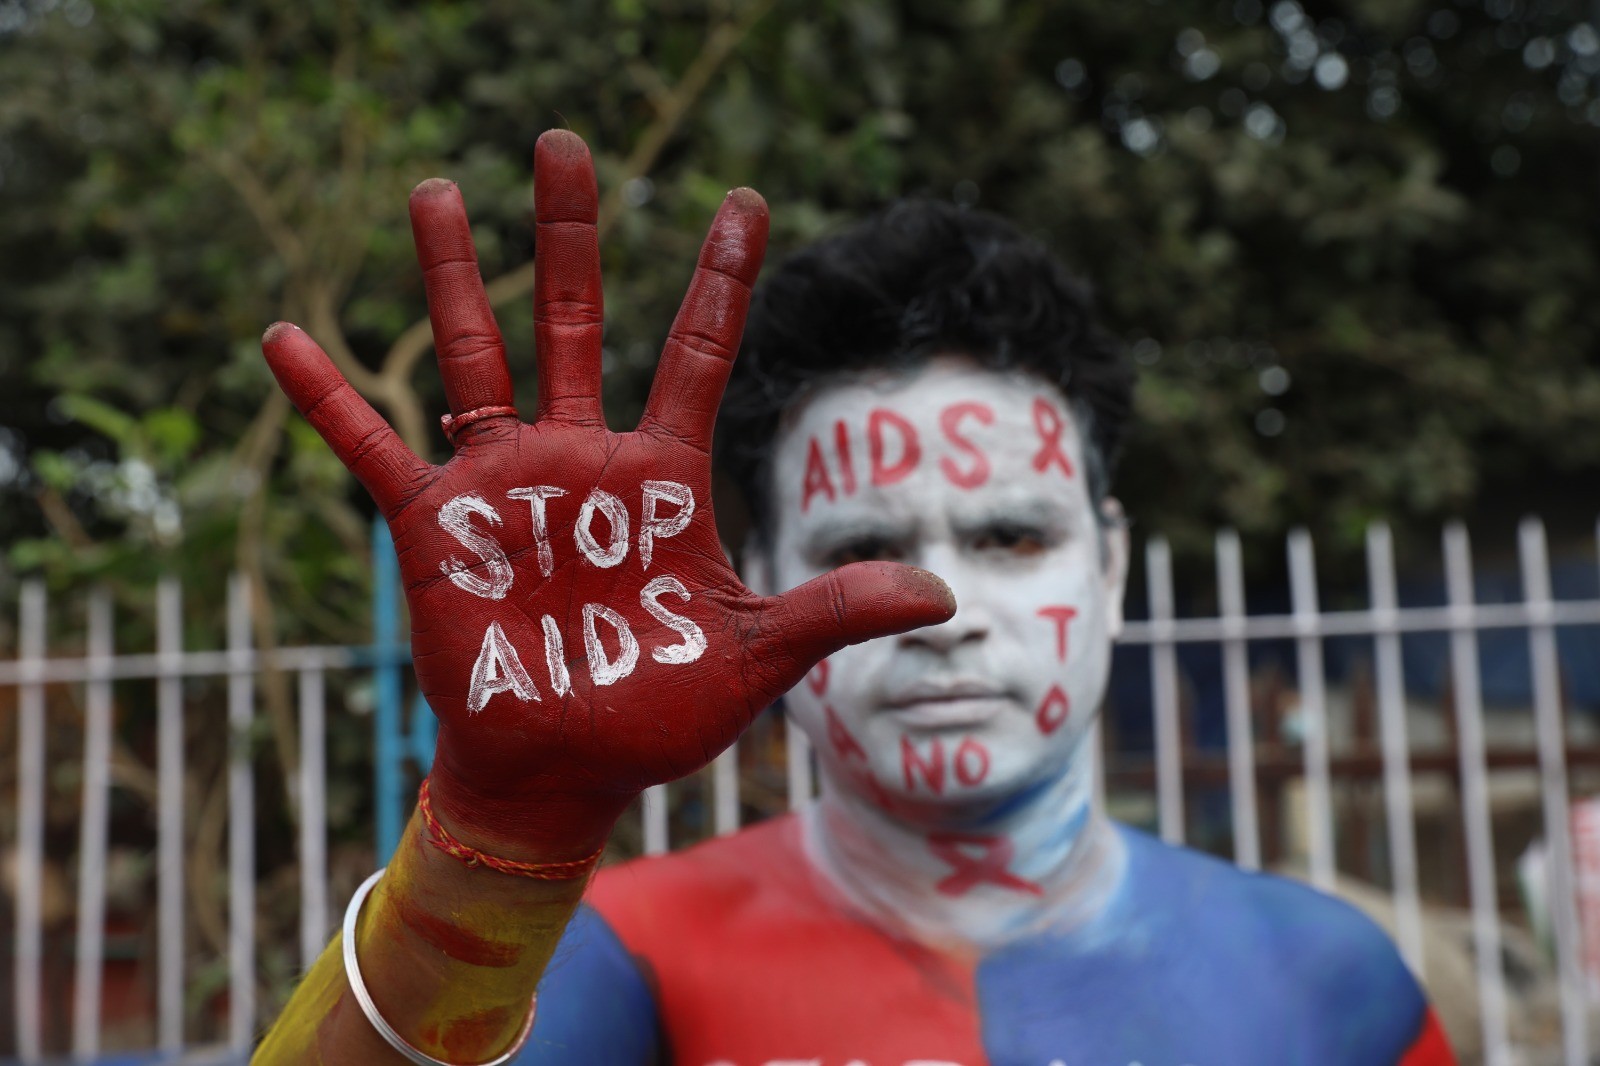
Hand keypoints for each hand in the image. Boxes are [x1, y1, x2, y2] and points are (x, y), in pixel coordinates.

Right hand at [260, 131, 953, 855]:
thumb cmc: (658, 715)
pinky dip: (330, 401)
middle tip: (564, 141)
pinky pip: (373, 449)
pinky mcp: (436, 526)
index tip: (748, 200)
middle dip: (572, 234)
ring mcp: (506, 484)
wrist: (564, 766)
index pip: (701, 354)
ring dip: (458, 277)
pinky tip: (283, 338)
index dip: (724, 279)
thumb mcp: (754, 658)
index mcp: (663, 477)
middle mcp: (583, 459)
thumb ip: (831, 613)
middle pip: (579, 321)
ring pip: (478, 356)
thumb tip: (941, 595)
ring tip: (438, 189)